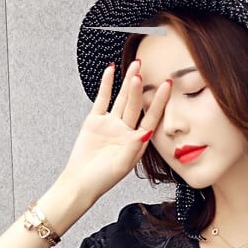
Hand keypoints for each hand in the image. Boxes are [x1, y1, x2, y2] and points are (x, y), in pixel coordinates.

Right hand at [62, 60, 170, 202]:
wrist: (80, 182)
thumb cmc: (102, 179)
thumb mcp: (121, 165)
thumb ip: (134, 148)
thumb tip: (146, 131)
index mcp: (136, 142)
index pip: (151, 118)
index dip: (159, 102)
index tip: (167, 86)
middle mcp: (125, 131)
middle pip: (135, 105)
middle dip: (140, 88)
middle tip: (143, 70)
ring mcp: (111, 124)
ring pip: (121, 99)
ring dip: (127, 82)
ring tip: (135, 65)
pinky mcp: (95, 121)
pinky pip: (102, 99)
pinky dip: (107, 85)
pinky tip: (111, 70)